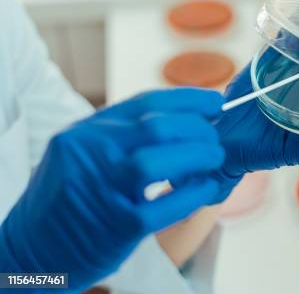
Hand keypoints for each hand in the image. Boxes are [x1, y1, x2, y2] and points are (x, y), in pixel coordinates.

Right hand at [0, 88, 228, 290]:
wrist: (31, 251)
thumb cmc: (68, 200)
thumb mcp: (84, 154)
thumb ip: (124, 137)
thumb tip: (184, 122)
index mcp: (87, 132)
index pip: (147, 102)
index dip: (189, 99)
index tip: (215, 103)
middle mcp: (91, 153)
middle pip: (158, 127)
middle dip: (198, 129)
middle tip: (215, 139)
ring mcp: (101, 189)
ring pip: (159, 161)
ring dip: (198, 157)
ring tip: (214, 159)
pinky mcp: (114, 225)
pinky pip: (163, 207)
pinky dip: (193, 195)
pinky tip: (207, 189)